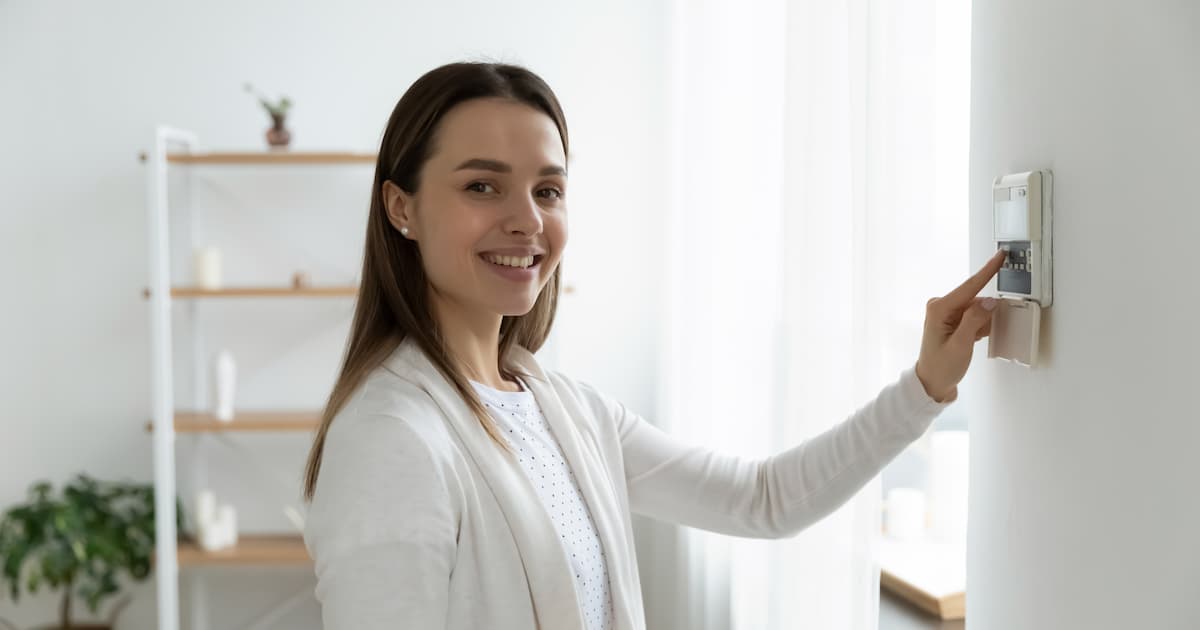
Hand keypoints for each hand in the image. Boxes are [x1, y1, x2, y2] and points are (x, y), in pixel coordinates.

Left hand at [914, 249, 1007, 402]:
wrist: (932, 383)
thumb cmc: (942, 367)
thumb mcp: (961, 345)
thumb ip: (975, 321)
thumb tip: (989, 301)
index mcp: (939, 309)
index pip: (970, 286)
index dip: (987, 270)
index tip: (1000, 255)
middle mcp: (941, 306)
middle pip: (975, 300)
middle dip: (984, 315)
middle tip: (976, 336)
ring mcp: (946, 312)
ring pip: (977, 309)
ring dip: (981, 324)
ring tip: (970, 342)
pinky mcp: (952, 319)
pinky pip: (974, 316)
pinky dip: (979, 327)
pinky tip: (972, 340)